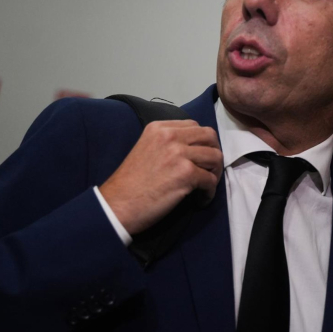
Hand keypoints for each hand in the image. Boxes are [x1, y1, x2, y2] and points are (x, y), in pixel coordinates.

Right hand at [99, 120, 222, 234]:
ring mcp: (179, 153)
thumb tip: (196, 147)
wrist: (117, 205)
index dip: (203, 142)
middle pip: (210, 137)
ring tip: (205, 186)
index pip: (195, 126)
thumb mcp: (146, 148)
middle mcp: (170, 136)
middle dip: (214, 153)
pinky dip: (209, 192)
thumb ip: (169, 142)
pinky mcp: (186, 173)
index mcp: (159, 128)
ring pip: (216, 157)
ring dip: (214, 173)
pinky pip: (211, 180)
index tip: (200, 157)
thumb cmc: (131, 182)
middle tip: (209, 170)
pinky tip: (200, 199)